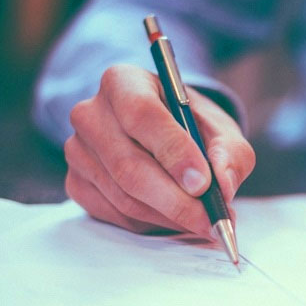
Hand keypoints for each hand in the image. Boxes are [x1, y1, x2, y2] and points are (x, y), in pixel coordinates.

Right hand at [64, 64, 254, 235]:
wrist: (164, 134)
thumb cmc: (191, 126)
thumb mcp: (220, 129)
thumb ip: (229, 152)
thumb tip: (222, 184)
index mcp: (123, 82)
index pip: (141, 114)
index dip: (173, 151)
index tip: (203, 183)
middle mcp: (91, 113)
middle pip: (128, 165)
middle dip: (176, 199)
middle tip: (211, 219)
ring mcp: (78, 150)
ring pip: (124, 196)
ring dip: (168, 216)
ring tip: (203, 221)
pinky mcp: (76, 183)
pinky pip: (115, 214)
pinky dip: (151, 223)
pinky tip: (175, 218)